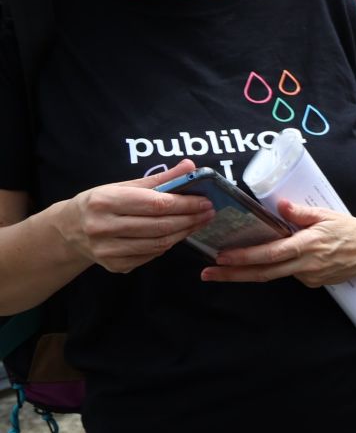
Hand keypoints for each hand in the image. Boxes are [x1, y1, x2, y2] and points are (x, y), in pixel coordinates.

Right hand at [56, 158, 212, 272]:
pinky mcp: (115, 266)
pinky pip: (151, 255)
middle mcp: (102, 227)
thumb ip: (159, 179)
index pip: (155, 204)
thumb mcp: (123, 186)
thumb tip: (190, 166)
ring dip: (184, 233)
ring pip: (159, 244)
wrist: (69, 230)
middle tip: (208, 212)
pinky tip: (176, 235)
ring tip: (198, 223)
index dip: (184, 204)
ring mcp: (108, 250)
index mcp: (104, 201)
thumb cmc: (100, 203)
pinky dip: (167, 245)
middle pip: (160, 226)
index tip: (205, 201)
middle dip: (189, 219)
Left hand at [202, 198, 355, 287]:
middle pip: (263, 273)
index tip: (221, 257)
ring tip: (225, 269)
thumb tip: (280, 205)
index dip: (244, 257)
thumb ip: (300, 212)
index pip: (269, 254)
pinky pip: (290, 274)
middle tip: (207, 274)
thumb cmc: (352, 229)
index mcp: (308, 247)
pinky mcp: (315, 282)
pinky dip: (276, 268)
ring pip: (274, 275)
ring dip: (249, 272)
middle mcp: (307, 266)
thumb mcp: (327, 215)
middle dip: (233, 274)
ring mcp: (311, 277)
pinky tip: (268, 261)